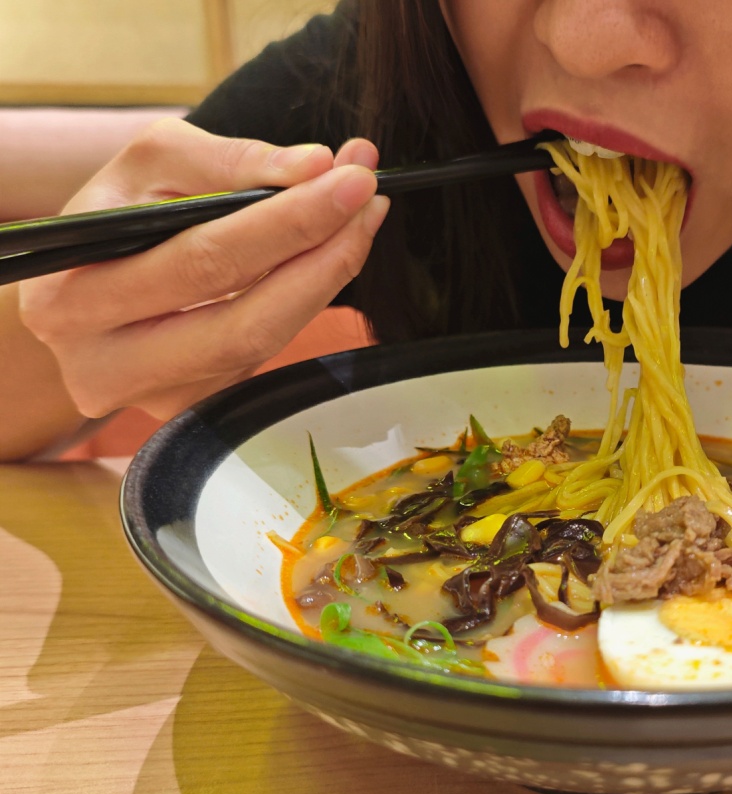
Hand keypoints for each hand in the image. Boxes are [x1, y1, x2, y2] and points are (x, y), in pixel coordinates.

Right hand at [18, 119, 388, 420]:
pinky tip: (328, 259)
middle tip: (370, 199)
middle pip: (245, 321)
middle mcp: (104, 363)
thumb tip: (315, 166)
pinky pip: (263, 359)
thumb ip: (232, 160)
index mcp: (75, 294)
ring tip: (360, 219)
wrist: (79, 287)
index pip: (205, 260)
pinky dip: (304, 304)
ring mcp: (150, 399)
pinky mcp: (189, 410)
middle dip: (323, 255)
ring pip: (263, 346)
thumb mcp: (151, 164)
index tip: (352, 177)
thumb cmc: (117, 214)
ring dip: (325, 279)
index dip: (289, 221)